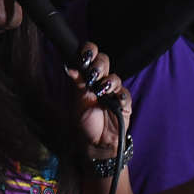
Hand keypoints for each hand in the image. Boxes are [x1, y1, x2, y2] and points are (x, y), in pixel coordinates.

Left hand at [68, 43, 132, 157]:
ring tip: (101, 91)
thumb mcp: (78, 101)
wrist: (95, 142)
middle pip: (104, 61)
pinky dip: (120, 97)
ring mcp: (114, 91)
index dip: (90, 51)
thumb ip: (77, 83)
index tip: (84, 56)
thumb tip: (69, 67)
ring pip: (115, 77)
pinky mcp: (124, 103)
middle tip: (92, 74)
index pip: (91, 56)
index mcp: (88, 77)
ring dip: (108, 82)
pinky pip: (125, 96)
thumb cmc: (85, 120)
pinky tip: (116, 100)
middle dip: (98, 65)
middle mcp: (101, 80)